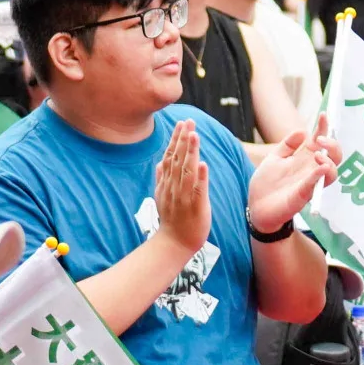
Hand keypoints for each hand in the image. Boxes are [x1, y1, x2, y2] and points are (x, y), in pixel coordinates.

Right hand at [154, 120, 211, 255]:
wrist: (174, 243)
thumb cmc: (172, 219)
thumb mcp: (162, 196)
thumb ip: (162, 178)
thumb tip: (161, 162)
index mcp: (167, 183)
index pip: (171, 156)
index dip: (176, 140)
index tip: (182, 124)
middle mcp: (174, 187)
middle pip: (178, 159)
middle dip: (183, 140)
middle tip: (189, 122)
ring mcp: (183, 196)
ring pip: (186, 170)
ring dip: (190, 152)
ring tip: (194, 135)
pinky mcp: (195, 206)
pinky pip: (197, 189)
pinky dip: (199, 177)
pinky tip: (202, 164)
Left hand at [247, 114, 339, 233]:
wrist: (256, 208)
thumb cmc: (266, 184)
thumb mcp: (274, 159)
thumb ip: (287, 145)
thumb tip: (302, 130)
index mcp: (303, 160)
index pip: (319, 142)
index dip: (323, 128)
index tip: (324, 115)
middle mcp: (310, 170)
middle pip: (333, 156)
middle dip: (332, 144)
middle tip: (320, 138)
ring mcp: (309, 183)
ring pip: (331, 172)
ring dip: (329, 161)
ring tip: (318, 155)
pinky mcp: (303, 195)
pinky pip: (315, 184)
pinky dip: (320, 175)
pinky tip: (321, 167)